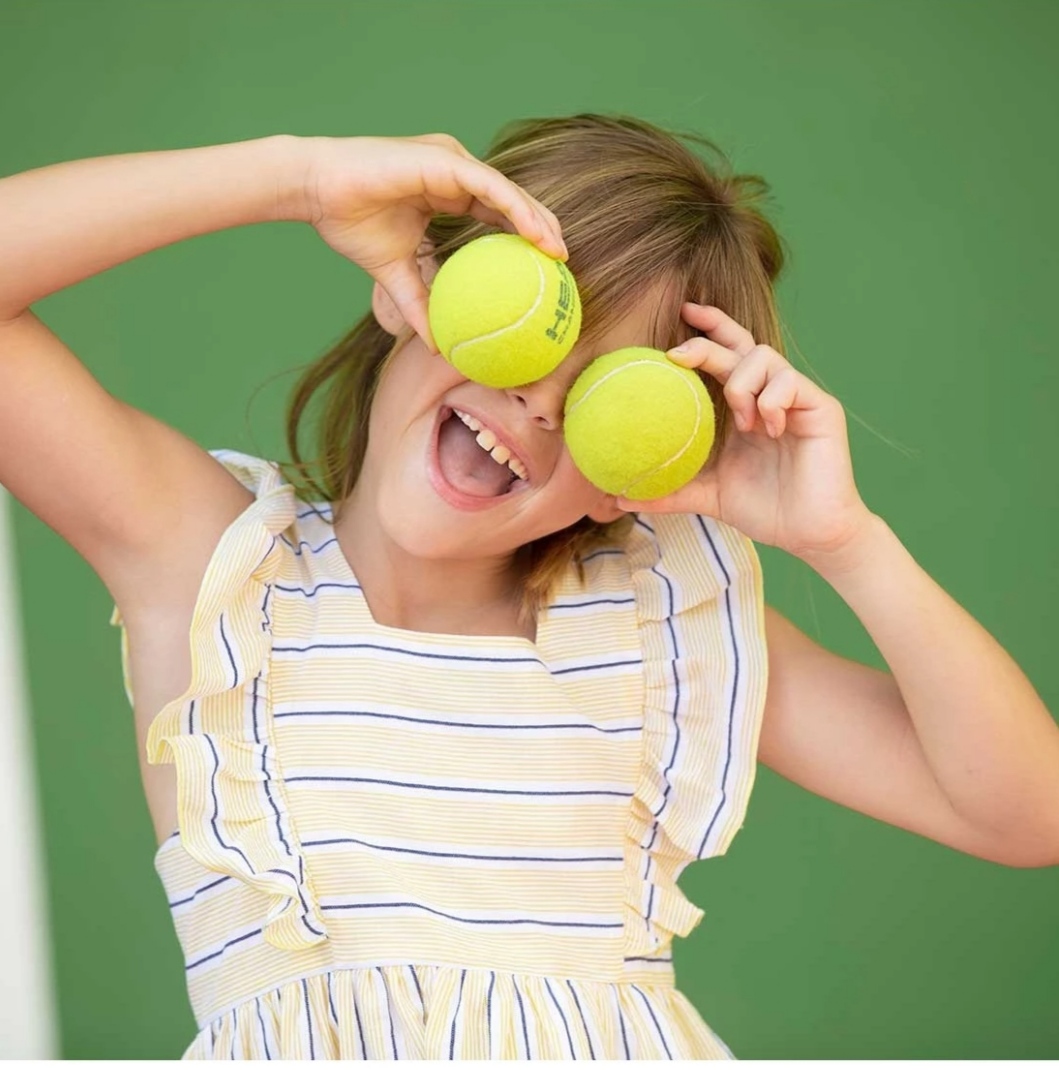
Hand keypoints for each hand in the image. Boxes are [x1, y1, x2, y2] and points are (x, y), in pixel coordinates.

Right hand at [299, 134, 566, 350]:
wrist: (316, 192)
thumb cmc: (350, 224)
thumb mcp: (395, 273)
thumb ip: (419, 304)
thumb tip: (437, 346)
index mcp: (447, 191)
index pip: (497, 212)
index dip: (523, 237)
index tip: (545, 269)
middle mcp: (455, 172)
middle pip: (511, 201)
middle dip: (542, 230)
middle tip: (564, 265)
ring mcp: (452, 162)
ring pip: (508, 191)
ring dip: (538, 221)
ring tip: (559, 252)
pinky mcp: (445, 159)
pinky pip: (491, 186)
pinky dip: (516, 209)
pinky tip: (536, 234)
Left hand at [620, 302, 875, 561]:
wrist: (809, 533)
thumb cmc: (764, 509)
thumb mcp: (707, 496)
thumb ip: (668, 491)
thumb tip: (617, 497)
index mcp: (745, 406)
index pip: (727, 352)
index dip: (708, 328)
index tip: (681, 312)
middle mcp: (770, 394)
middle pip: (740, 344)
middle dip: (709, 340)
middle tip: (680, 355)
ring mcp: (796, 398)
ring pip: (763, 357)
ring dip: (740, 384)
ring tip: (742, 422)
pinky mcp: (821, 407)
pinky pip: (789, 382)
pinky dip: (770, 401)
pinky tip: (768, 430)